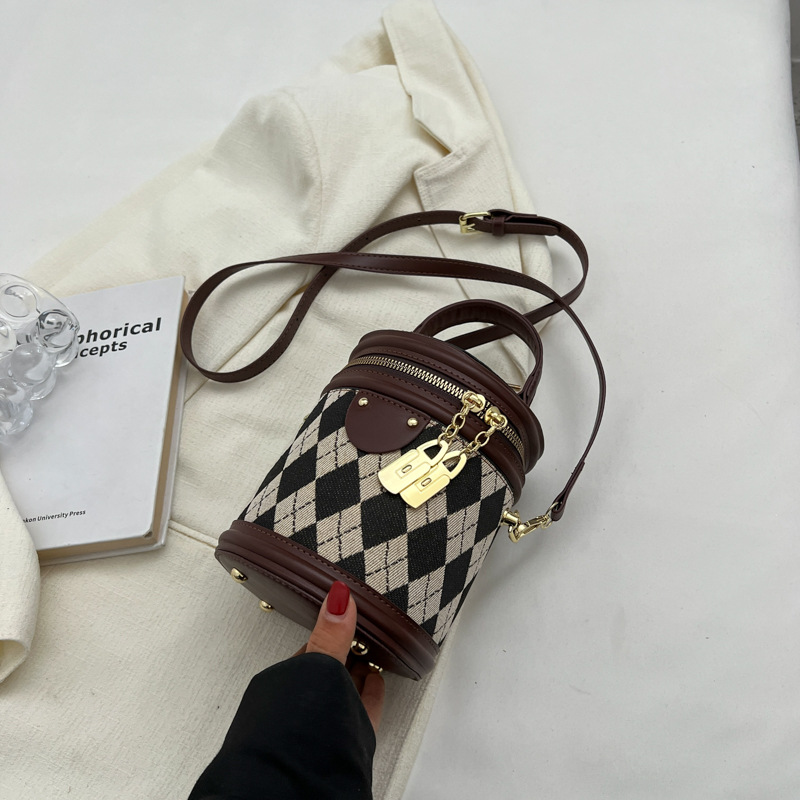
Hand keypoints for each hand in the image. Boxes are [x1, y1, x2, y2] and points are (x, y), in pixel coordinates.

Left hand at [294, 581, 385, 731]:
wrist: (295, 788)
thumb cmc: (291, 730)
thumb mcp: (316, 668)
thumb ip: (330, 635)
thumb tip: (338, 594)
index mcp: (287, 681)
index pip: (312, 649)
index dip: (330, 632)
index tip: (345, 615)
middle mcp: (302, 703)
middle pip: (328, 670)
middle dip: (345, 653)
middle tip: (362, 632)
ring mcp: (324, 722)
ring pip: (344, 690)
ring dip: (358, 673)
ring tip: (371, 654)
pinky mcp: (348, 737)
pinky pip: (363, 708)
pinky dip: (371, 693)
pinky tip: (377, 685)